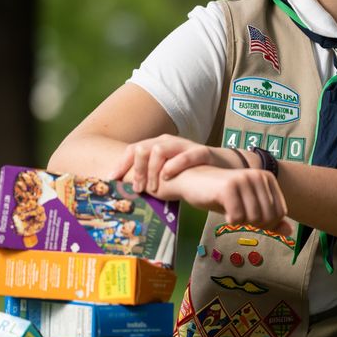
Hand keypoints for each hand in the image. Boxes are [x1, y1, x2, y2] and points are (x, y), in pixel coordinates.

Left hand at [117, 135, 239, 193]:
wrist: (223, 168)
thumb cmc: (191, 174)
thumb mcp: (166, 174)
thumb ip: (150, 179)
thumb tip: (127, 193)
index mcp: (157, 145)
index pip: (132, 150)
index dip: (121, 165)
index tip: (112, 180)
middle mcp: (168, 142)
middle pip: (142, 148)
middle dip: (137, 170)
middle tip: (137, 189)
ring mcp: (184, 146)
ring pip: (160, 149)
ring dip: (152, 170)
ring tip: (152, 188)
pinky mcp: (201, 152)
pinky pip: (186, 155)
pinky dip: (174, 165)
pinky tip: (167, 177)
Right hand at [150, 165, 293, 236]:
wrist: (193, 181)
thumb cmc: (223, 196)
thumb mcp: (249, 206)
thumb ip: (270, 218)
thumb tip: (289, 232)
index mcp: (267, 178)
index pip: (280, 212)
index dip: (268, 224)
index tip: (251, 219)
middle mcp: (258, 176)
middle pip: (269, 217)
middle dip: (254, 224)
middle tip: (239, 216)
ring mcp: (243, 180)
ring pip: (254, 218)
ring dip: (242, 222)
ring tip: (232, 212)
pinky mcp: (228, 188)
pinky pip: (238, 218)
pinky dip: (231, 221)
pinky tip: (225, 213)